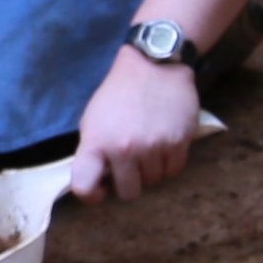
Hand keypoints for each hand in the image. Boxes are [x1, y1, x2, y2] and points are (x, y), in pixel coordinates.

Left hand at [67, 48, 202, 199]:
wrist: (153, 67)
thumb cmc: (118, 94)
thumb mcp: (93, 120)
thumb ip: (94, 150)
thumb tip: (100, 180)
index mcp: (96, 142)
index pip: (84, 187)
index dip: (91, 196)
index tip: (100, 189)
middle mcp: (123, 149)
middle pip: (128, 193)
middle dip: (129, 182)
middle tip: (130, 164)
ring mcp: (152, 147)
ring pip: (153, 182)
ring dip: (150, 170)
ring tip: (148, 145)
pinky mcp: (178, 143)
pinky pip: (173, 172)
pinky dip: (169, 163)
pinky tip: (164, 144)